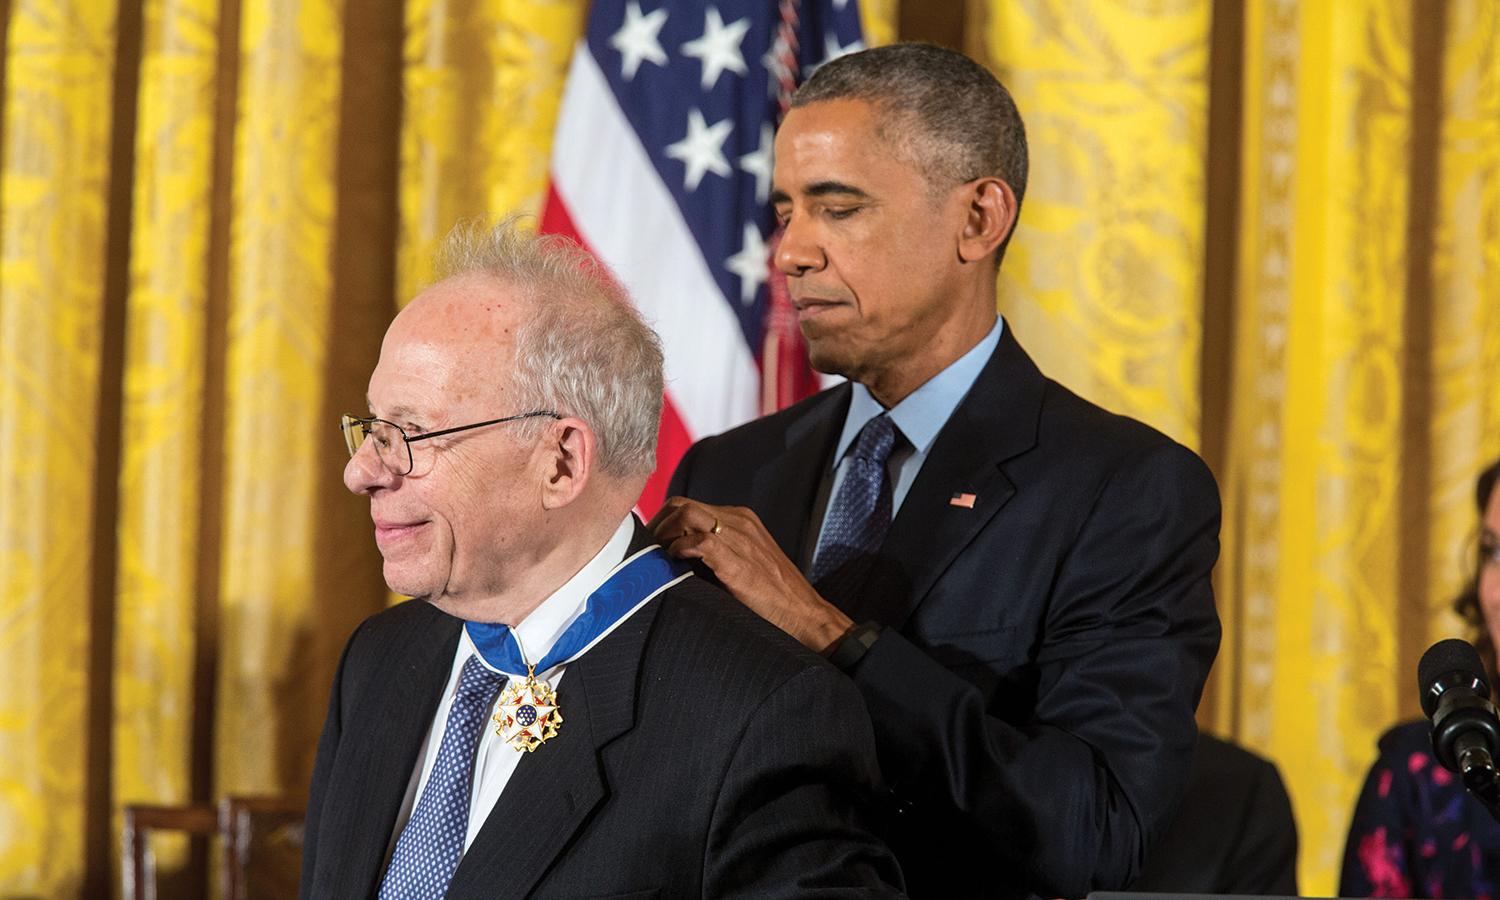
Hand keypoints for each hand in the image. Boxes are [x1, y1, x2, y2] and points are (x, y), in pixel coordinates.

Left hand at [648, 497, 853, 652]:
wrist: (805, 616)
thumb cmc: (773, 598)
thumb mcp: (743, 565)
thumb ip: (714, 555)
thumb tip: (673, 561)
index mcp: (739, 519)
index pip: (687, 506)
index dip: (661, 522)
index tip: (648, 545)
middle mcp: (739, 521)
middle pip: (680, 504)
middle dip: (655, 524)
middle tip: (642, 550)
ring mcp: (740, 537)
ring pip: (686, 514)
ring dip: (662, 534)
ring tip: (655, 557)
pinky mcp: (739, 560)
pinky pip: (700, 540)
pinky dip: (680, 548)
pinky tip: (675, 563)